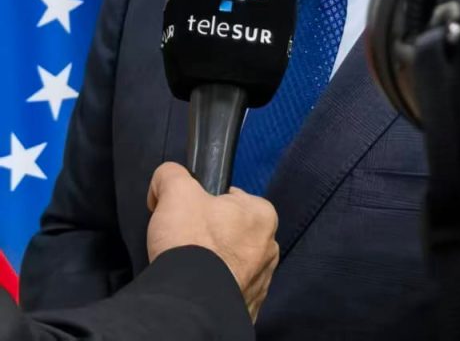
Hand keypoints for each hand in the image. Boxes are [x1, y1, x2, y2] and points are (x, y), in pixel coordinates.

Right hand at [147, 162, 278, 321]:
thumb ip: (172, 175)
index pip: (234, 200)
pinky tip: (196, 286)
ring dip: (216, 264)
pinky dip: (214, 289)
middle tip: (189, 241)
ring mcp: (261, 283)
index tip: (193, 215)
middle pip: (235, 232)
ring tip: (190, 267)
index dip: (209, 204)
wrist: (188, 303)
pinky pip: (229, 292)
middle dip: (214, 235)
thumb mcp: (176, 190)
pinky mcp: (247, 309)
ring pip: (233, 264)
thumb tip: (165, 180)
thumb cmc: (191, 241)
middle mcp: (270, 249)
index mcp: (263, 215)